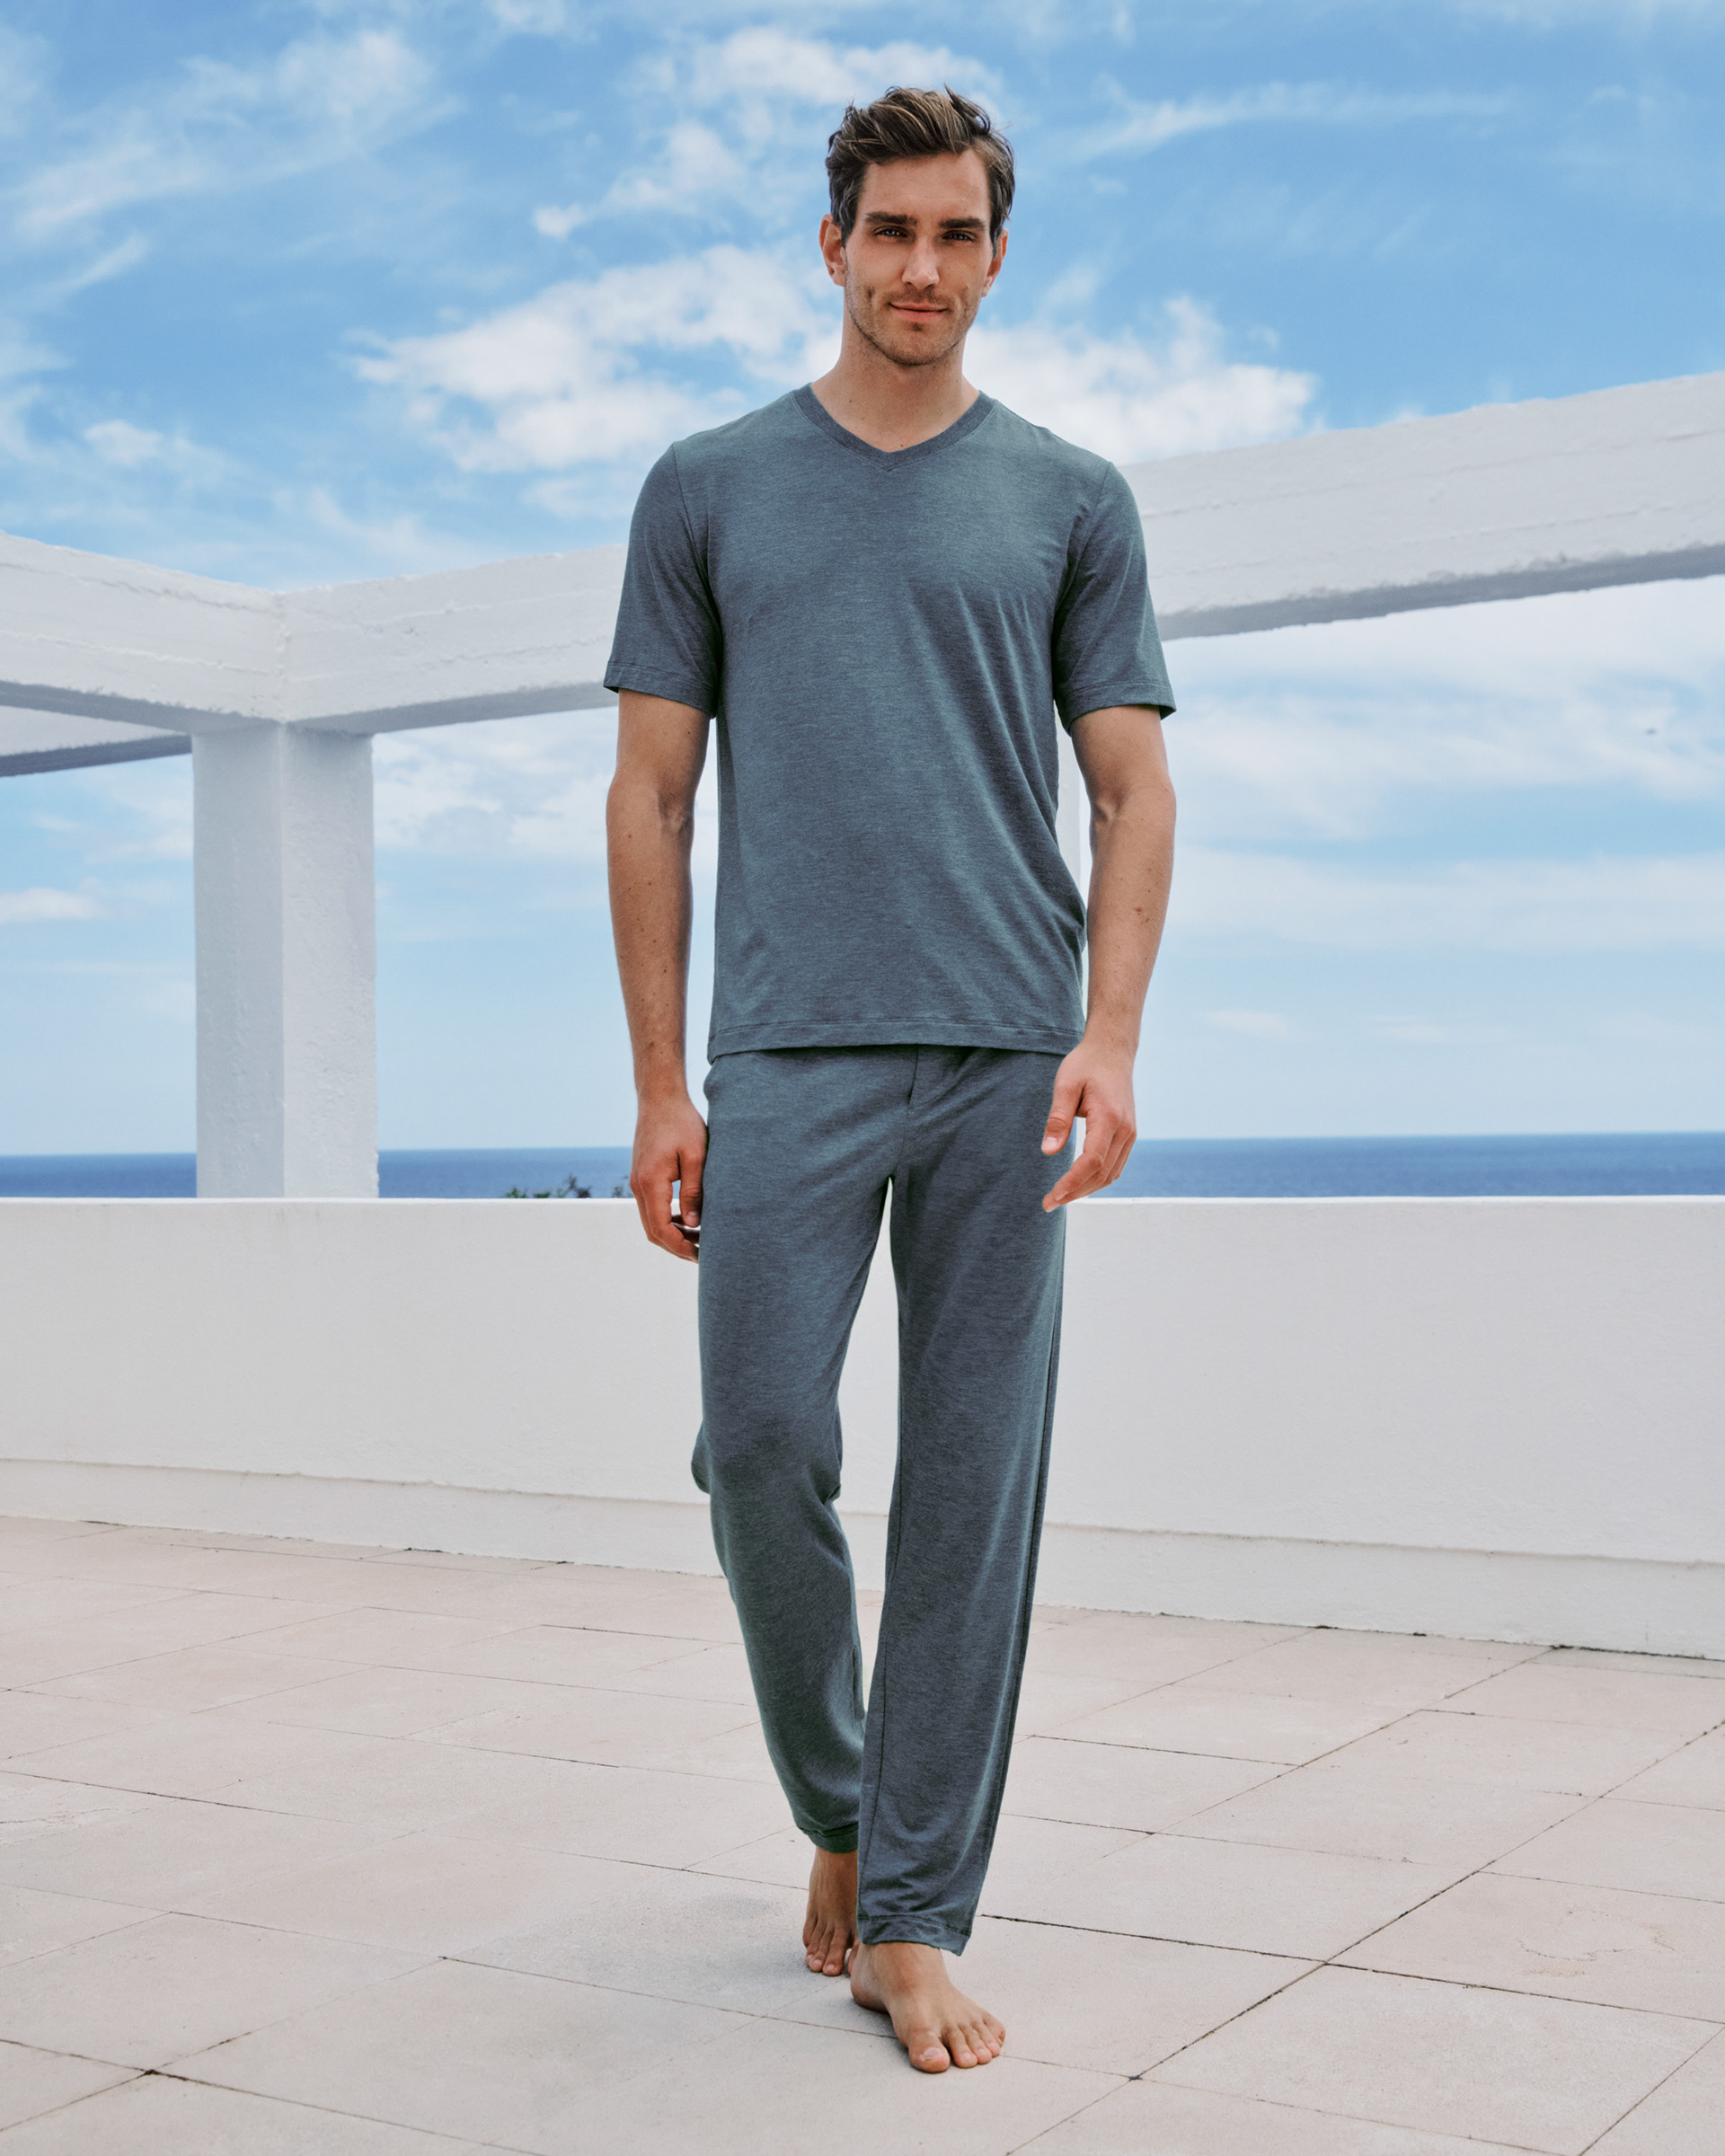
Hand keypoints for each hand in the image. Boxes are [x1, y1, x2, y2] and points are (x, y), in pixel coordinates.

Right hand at [630, 1092, 707, 1259]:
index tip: (701, 1254)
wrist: (660, 1099)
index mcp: (650, 1182)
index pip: (661, 1229)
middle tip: (703, 1253)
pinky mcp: (642, 1177)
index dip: (680, 1246)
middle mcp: (638, 1186)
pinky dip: (667, 1220)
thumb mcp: (696, 1156)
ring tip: (699, 1238)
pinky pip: (651, 1208)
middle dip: (676, 1246)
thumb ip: (693, 1191)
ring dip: (672, 1234)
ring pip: (651, 1222)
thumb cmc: (682, 1123)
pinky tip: (688, 1218)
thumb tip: (695, 1225)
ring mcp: (637, 1182)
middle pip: (652, 1231)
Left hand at [1041, 1041, 1135, 1209]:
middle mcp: (1125, 1130)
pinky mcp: (1128, 1134)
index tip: (1052, 1196)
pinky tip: (1078, 1183)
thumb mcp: (1065, 1085)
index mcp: (1109, 1118)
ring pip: (1111, 1174)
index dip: (1072, 1183)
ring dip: (1086, 1190)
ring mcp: (1130, 1134)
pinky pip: (1115, 1166)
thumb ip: (1057, 1119)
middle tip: (1048, 1203)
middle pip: (1102, 1174)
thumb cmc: (1085, 1065)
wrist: (1112, 1051)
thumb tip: (1048, 1151)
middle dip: (1075, 1193)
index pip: (1091, 1162)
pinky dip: (1097, 1179)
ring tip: (1060, 1197)